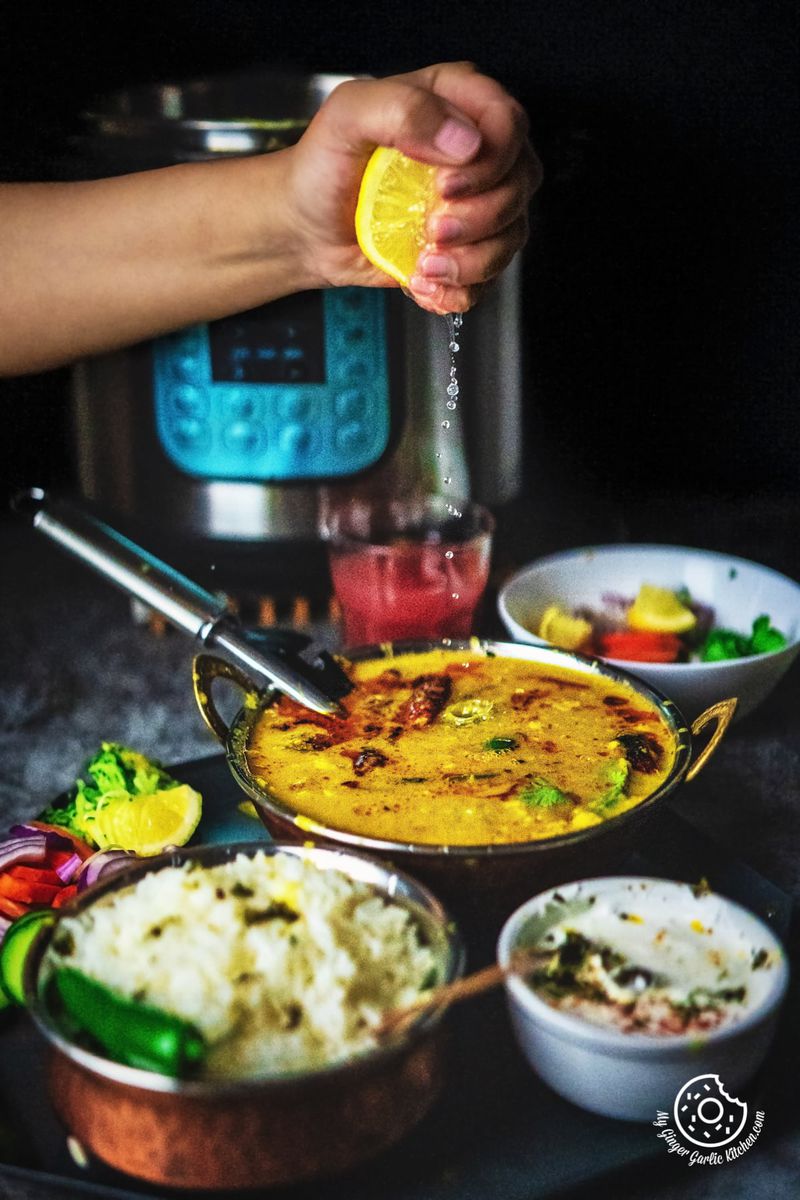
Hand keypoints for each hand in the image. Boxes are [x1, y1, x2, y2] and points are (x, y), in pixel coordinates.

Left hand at [287, 61, 540, 313]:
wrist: (306, 226)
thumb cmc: (323, 165)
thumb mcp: (348, 117)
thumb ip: (403, 109)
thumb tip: (464, 142)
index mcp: (456, 102)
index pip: (509, 124)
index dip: (490, 162)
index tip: (444, 186)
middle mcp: (476, 151)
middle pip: (519, 184)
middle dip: (480, 219)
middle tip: (431, 230)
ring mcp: (477, 203)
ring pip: (511, 235)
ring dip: (471, 261)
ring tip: (423, 265)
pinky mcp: (466, 248)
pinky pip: (488, 277)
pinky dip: (458, 290)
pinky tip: (422, 283)